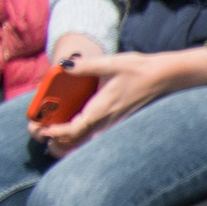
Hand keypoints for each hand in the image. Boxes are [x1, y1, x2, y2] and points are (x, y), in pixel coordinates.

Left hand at [31, 45, 206, 154]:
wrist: (167, 77)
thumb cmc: (139, 69)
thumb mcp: (111, 63)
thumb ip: (85, 65)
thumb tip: (63, 65)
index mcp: (102, 109)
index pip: (74, 131)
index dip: (56, 134)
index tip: (41, 130)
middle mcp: (107, 122)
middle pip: (76, 142)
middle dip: (55, 141)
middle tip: (39, 131)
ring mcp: (113, 125)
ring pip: (85, 143)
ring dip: (66, 142)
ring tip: (50, 133)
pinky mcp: (118, 123)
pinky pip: (94, 137)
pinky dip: (79, 137)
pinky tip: (70, 127)